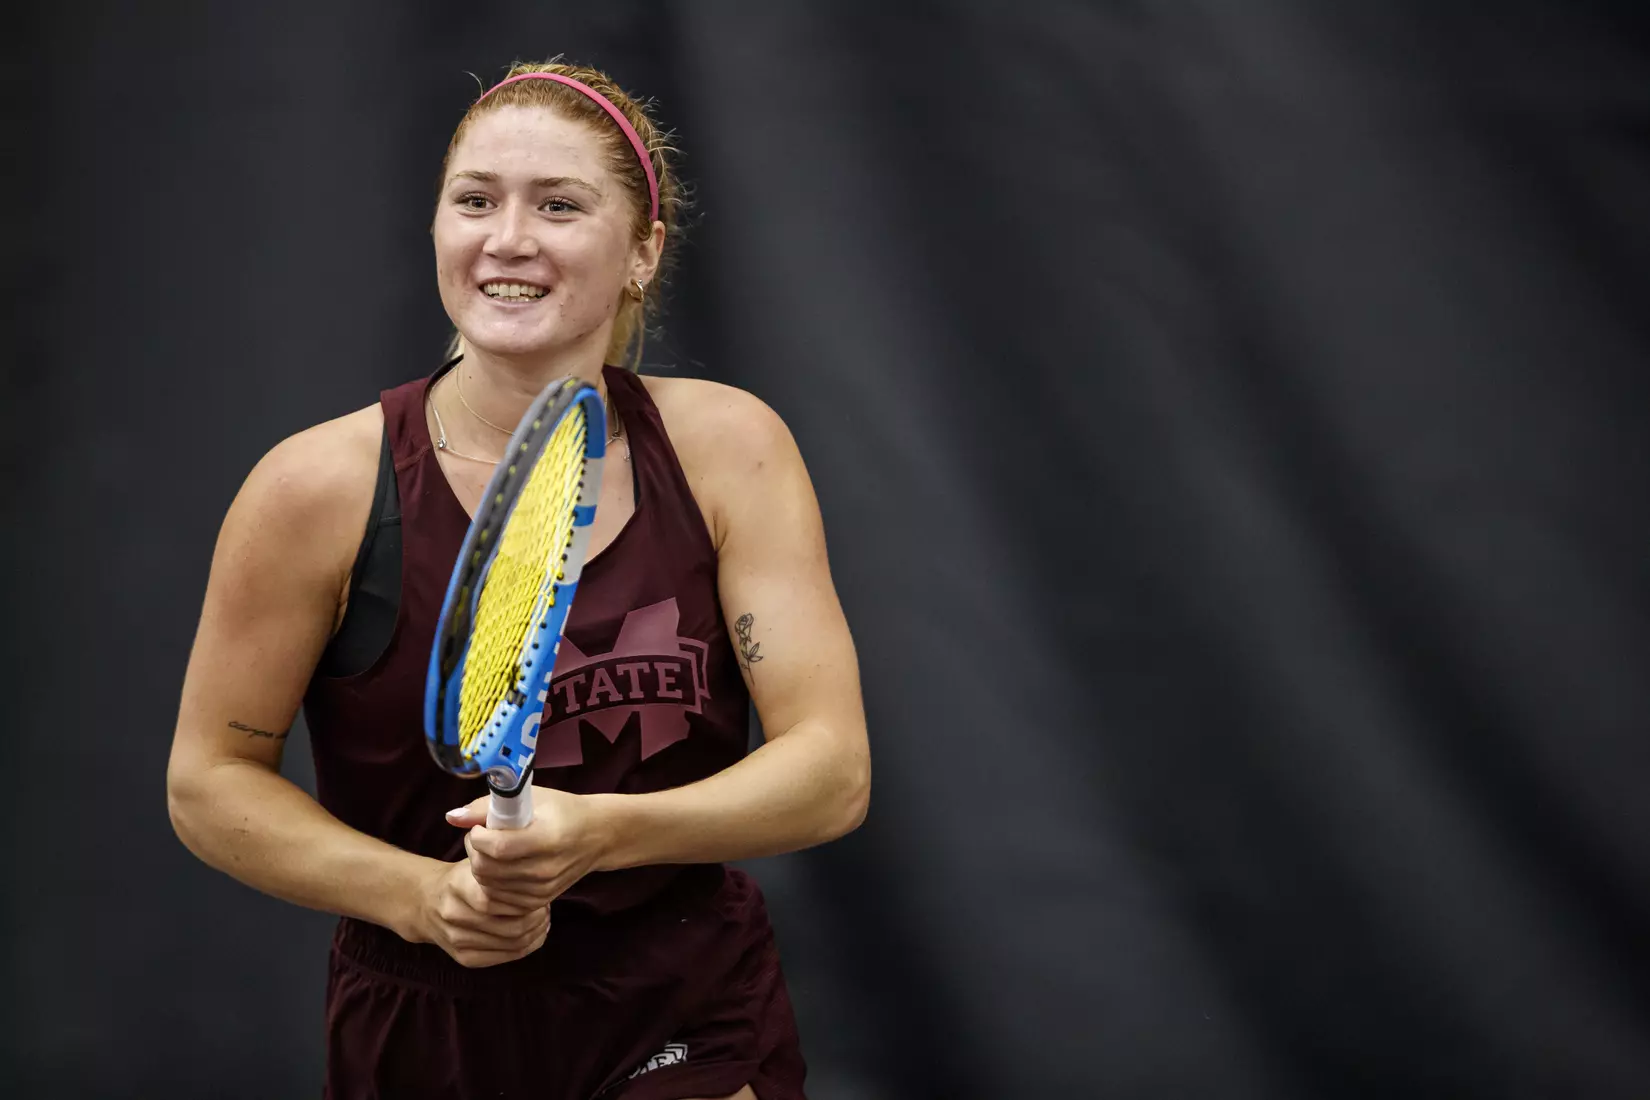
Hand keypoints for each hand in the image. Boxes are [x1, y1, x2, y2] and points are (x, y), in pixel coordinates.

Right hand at [406, 858, 549, 968]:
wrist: (425, 902)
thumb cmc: (461, 878)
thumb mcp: (475, 860)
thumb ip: (501, 861)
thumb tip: (536, 860)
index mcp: (458, 886)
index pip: (499, 899)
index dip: (526, 899)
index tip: (540, 891)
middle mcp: (455, 915)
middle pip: (510, 925)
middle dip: (537, 918)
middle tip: (546, 907)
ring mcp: (458, 940)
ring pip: (511, 943)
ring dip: (535, 933)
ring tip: (543, 919)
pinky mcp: (464, 958)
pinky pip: (505, 957)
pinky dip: (527, 947)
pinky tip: (534, 934)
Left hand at [446, 785, 611, 909]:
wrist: (596, 836)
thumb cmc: (562, 810)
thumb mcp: (531, 798)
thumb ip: (487, 807)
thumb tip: (451, 817)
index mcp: (547, 838)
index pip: (497, 847)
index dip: (478, 837)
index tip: (480, 827)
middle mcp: (546, 868)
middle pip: (488, 869)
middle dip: (474, 851)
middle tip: (480, 837)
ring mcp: (542, 889)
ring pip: (488, 885)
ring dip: (480, 866)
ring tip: (490, 850)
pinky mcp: (538, 901)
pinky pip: (498, 898)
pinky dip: (491, 882)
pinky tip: (499, 867)